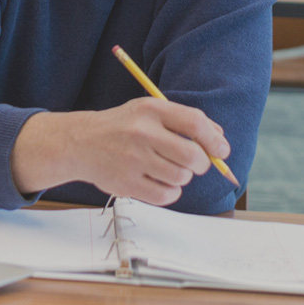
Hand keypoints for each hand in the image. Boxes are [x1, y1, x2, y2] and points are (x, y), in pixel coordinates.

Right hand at [11, 99, 231, 204]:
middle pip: (192, 156)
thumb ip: (184, 121)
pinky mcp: (126, 184)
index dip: (214, 140)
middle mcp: (142, 133)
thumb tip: (220, 140)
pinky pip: (166, 195)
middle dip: (202, 163)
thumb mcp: (150, 111)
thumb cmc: (124, 126)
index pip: (194, 123)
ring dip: (183, 177)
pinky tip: (161, 181)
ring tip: (171, 169)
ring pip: (181, 177)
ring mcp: (133, 160)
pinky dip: (171, 192)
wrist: (81, 142)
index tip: (222, 151)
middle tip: (197, 164)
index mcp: (152, 110)